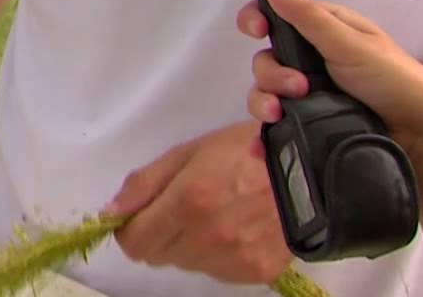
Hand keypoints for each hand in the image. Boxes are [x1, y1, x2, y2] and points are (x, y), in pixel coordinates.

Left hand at [108, 120, 293, 283]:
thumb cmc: (248, 150)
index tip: (139, 215)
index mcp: (187, 201)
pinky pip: (216, 270)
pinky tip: (235, 227)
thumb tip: (111, 214)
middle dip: (159, 233)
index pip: (135, 242)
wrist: (312, 171)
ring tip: (215, 213)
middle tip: (182, 207)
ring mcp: (233, 259)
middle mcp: (207, 237)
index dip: (130, 229)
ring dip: (188, 244)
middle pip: (157, 255)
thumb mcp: (190, 152)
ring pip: (186, 263)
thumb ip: (145, 184)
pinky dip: (216, 254)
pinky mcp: (254, 272)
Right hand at [238, 0, 422, 139]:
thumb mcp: (351, 44)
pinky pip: (274, 130)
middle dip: (272, 73)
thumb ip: (306, 16)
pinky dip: (264, 137)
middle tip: (298, 86)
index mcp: (325, 32)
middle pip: (266, 59)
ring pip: (265, 93)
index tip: (255, 30)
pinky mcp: (309, 129)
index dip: (258, 19)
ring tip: (283, 116)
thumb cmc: (395, 82)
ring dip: (264, 102)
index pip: (278, 17)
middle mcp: (313, 63)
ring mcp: (310, 98)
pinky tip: (260, 148)